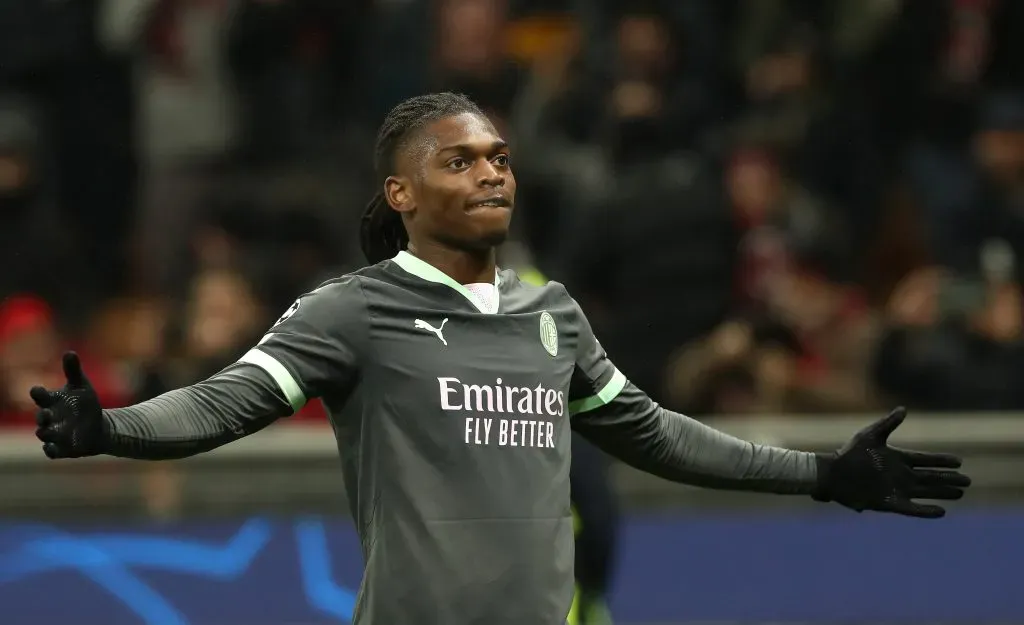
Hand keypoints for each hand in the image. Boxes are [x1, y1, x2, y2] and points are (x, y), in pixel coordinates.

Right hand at [30, 352, 105, 458]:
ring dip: (46, 432)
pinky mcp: (61, 448)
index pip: (40, 396)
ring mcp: (54, 434)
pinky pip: (51, 451)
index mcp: (52, 402)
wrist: (97, 427)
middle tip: (47, 414)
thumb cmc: (85, 404)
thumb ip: (73, 371)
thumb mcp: (81, 386)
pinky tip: (53, 448)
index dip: (38, 393)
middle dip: (42, 416)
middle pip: (40, 417)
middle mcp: (49, 418)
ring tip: (53, 430)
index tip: (37, 390)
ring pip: (44, 434)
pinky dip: (50, 450)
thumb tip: (70, 352)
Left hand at [813, 407, 970, 517]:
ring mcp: (896, 490)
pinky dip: (927, 510)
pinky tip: (942, 511)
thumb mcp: (870, 436)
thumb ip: (888, 423)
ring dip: (943, 492)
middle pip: (930, 477)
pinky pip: (913, 509)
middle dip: (949, 478)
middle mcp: (900, 475)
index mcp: (897, 459)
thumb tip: (904, 409)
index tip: (959, 461)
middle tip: (967, 481)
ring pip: (926, 492)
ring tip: (960, 493)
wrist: (833, 474)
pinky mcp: (889, 504)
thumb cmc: (849, 454)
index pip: (925, 460)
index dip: (942, 461)